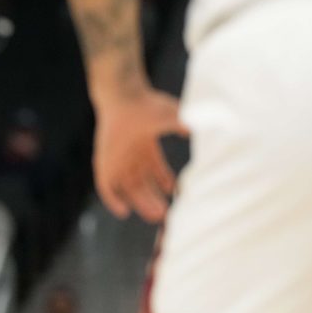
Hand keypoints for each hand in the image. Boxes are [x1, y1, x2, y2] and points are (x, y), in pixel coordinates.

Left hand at [92, 88, 186, 222]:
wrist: (122, 96)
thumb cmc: (148, 104)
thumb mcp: (173, 117)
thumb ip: (189, 126)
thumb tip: (208, 132)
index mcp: (146, 149)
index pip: (157, 173)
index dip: (166, 185)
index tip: (177, 196)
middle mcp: (131, 157)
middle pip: (143, 185)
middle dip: (155, 200)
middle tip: (167, 215)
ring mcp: (116, 160)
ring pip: (128, 189)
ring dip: (140, 203)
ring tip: (155, 217)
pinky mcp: (103, 162)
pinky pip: (106, 186)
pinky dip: (113, 199)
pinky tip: (123, 210)